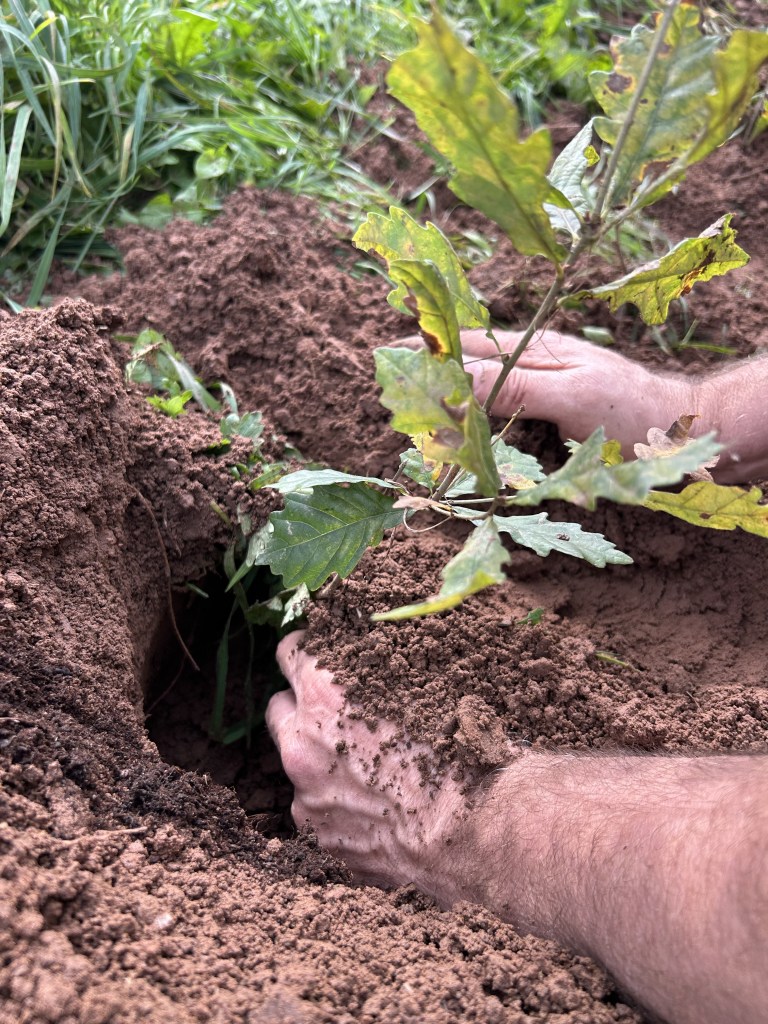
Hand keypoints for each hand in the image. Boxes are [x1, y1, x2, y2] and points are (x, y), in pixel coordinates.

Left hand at [266, 632, 464, 894]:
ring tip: (369, 769)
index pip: (290, 656)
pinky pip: (319, 813)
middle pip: (279, 709)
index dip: (303, 652)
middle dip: (301, 707)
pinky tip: (377, 808)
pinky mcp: (318, 839)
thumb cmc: (456, 753)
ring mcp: (306, 797)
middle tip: (334, 711)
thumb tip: (368, 656)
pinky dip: (338, 806)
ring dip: (321, 761)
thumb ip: (377, 671)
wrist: (471, 829)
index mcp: (324, 697)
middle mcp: (302, 746)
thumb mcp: (422, 687)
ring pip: (299, 766)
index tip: (311, 654)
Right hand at [399, 328, 694, 459]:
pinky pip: (501, 414)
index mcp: (535, 348)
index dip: (427, 348)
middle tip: (387, 386)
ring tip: (410, 408)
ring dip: (447, 397)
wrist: (688, 431)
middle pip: (468, 363)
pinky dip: (474, 422)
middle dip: (428, 370)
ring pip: (482, 389)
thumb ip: (512, 386)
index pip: (467, 344)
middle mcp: (534, 364)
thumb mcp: (570, 395)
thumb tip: (451, 378)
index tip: (385, 356)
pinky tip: (460, 432)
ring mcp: (543, 389)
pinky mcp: (552, 416)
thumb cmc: (634, 410)